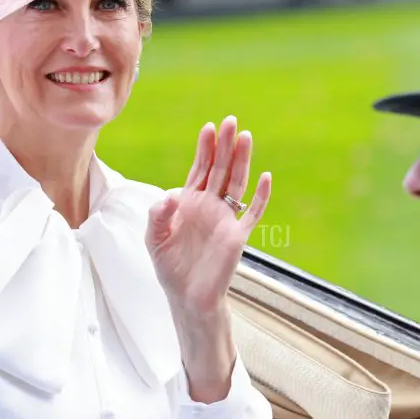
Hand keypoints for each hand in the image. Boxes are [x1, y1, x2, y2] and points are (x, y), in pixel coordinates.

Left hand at [146, 115, 271, 320]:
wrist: (187, 297)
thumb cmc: (170, 267)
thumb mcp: (154, 239)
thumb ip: (158, 215)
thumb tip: (172, 194)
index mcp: (189, 203)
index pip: (199, 169)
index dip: (204, 149)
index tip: (208, 128)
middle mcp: (209, 206)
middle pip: (220, 169)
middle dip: (224, 146)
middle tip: (231, 121)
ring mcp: (225, 219)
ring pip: (236, 183)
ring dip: (241, 161)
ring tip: (246, 137)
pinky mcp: (237, 236)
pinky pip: (252, 213)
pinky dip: (261, 196)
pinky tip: (265, 177)